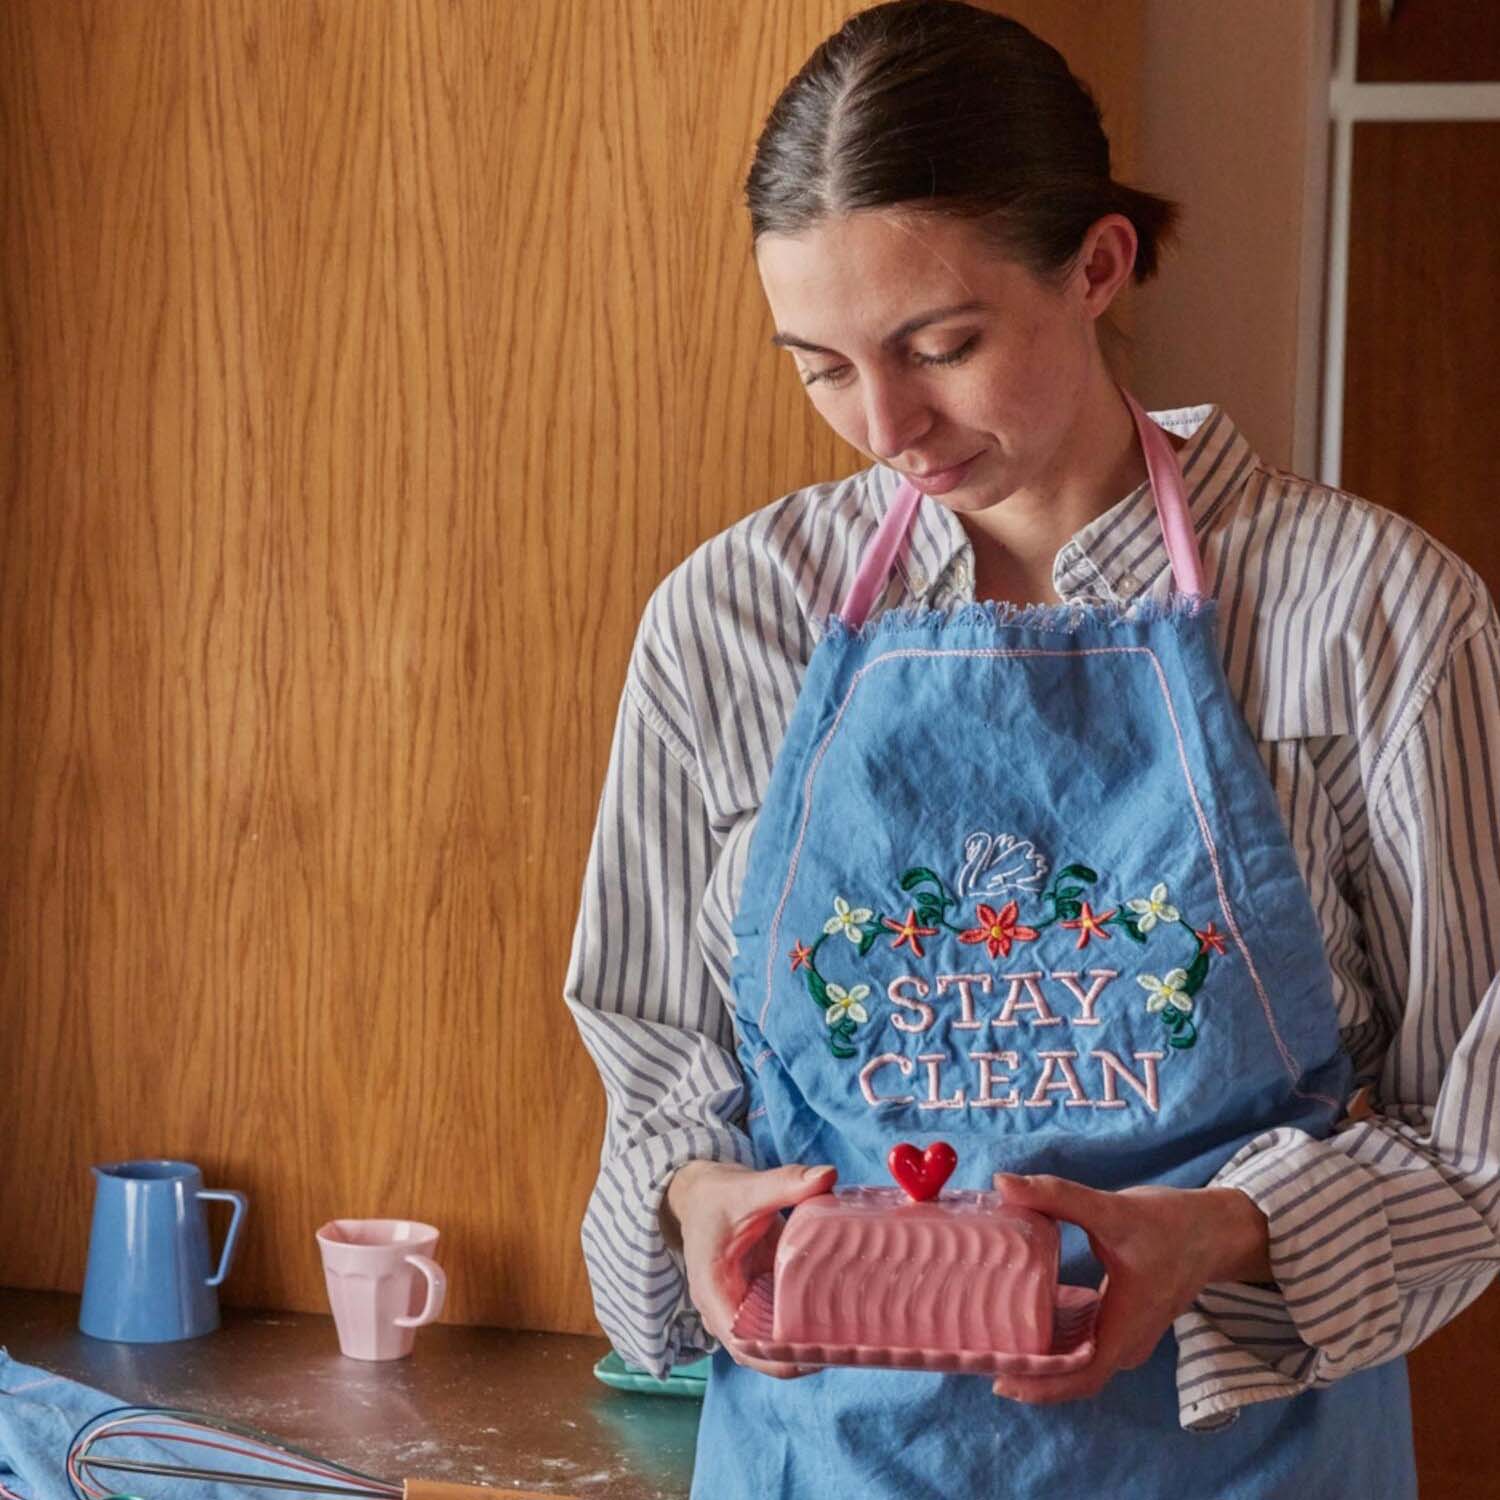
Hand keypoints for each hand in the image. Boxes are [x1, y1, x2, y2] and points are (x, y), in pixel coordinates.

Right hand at [663, 1159, 836, 1377]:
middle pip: (763, 1354)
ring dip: (805, 1342)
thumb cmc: (716, 1196)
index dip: (779, 1357)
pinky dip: (805, 1322)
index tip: (818, 1353)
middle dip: (801, 1355)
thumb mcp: (747, 1188)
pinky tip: (839, 1314)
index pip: (744, 1345)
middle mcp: (726, 1309)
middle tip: (846, 1345)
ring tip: (849, 1336)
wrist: (699, 1194)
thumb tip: (828, 1175)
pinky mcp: (758, 1297)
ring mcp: (743, 1306)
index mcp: (714, 1293)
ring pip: (774, 1341)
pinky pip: (781, 1320)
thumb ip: (785, 1182)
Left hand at [988, 1172, 1271, 1404]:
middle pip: (1072, 1375)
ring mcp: (1125, 1335)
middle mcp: (1125, 1344)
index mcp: (1125, 1331)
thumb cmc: (1169, 1224)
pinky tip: (1022, 1317)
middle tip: (980, 1355)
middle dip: (1029, 1373)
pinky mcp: (1122, 1321)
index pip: (1078, 1377)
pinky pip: (1083, 1342)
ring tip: (992, 1340)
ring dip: (1039, 1357)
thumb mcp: (1111, 1209)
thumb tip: (1002, 1183)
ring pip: (1076, 1360)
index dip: (1039, 1386)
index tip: (999, 1380)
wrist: (1214, 1229)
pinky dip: (1054, 1337)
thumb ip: (1057, 1196)